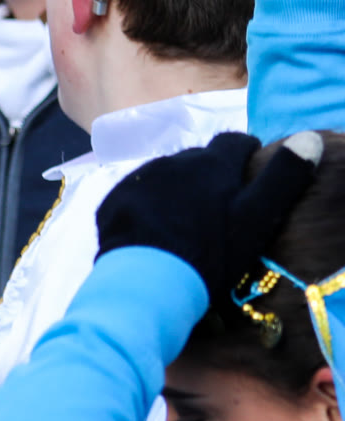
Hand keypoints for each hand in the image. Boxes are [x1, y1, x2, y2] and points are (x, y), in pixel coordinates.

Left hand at [96, 130, 320, 298]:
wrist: (148, 283)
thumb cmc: (211, 253)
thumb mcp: (257, 217)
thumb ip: (284, 176)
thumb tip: (308, 138)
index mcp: (212, 162)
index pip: (235, 141)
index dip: (246, 153)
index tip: (250, 171)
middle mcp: (173, 161)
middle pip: (198, 158)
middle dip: (210, 172)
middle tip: (217, 204)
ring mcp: (139, 179)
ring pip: (165, 174)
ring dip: (176, 187)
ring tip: (183, 219)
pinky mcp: (112, 200)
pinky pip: (135, 193)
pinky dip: (146, 204)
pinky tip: (153, 229)